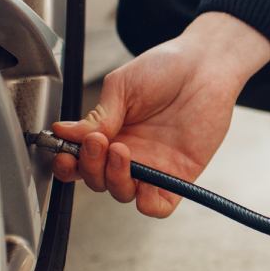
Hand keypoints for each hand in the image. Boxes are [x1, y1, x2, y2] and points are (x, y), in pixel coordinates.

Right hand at [52, 12, 269, 216]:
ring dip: (114, 179)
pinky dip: (147, 204)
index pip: (80, 162)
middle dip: (90, 167)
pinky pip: (159, 205)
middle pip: (97, 181)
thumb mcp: (122, 87)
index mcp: (110, 133)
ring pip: (122, 193)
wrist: (204, 65)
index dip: (68, 164)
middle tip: (96, 142)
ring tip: (120, 150)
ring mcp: (153, 166)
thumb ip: (98, 116)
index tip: (65, 153)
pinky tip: (143, 185)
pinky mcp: (178, 175)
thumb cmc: (165, 68)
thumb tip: (66, 133)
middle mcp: (129, 153)